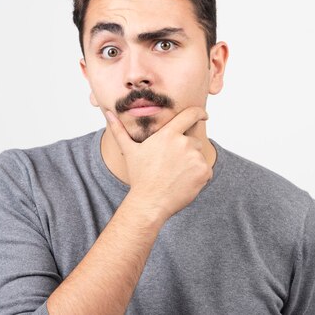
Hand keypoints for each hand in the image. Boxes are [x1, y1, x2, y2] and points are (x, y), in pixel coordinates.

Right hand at [104, 107, 211, 221]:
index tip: (203, 115)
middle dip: (186, 151)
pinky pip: (206, 170)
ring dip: (192, 164)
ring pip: (199, 156)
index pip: (190, 114)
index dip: (199, 112)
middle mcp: (183, 143)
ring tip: (175, 175)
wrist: (149, 202)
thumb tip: (108, 114)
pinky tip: (183, 182)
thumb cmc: (140, 177)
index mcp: (168, 134)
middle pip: (193, 141)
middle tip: (171, 165)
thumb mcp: (130, 151)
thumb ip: (120, 130)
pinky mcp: (203, 171)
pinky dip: (198, 176)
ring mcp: (195, 157)